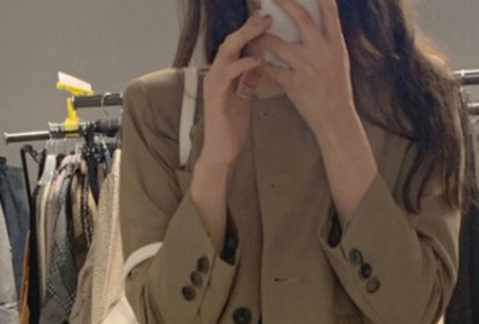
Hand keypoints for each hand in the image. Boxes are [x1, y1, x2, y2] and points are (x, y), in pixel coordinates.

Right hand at [197, 10, 269, 169]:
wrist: (220, 154)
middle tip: (266, 15)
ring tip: (262, 28)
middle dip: (248, 27)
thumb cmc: (230, 130)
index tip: (265, 18)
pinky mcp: (215, 98)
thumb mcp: (243, 99)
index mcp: (221, 76)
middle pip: (229, 43)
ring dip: (244, 38)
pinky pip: (228, 75)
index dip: (248, 30)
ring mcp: (212, 86)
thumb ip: (248, 81)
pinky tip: (257, 59)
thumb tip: (259, 64)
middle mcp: (214, 77)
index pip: (234, 46)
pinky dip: (242, 65)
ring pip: (226, 52)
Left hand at [250, 0, 355, 139]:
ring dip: (264, 37)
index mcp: (335, 42)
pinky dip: (263, 65)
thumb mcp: (338, 59)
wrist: (335, 117)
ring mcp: (307, 67)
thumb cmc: (336, 88)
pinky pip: (272, 70)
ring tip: (253, 33)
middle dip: (286, 3)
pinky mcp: (294, 84)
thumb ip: (327, 40)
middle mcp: (322, 50)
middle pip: (302, 18)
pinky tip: (256, 61)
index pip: (329, 10)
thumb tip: (313, 23)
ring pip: (279, 44)